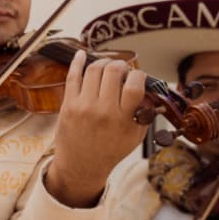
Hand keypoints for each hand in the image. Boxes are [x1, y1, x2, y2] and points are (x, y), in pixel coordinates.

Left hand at [45, 51, 146, 206]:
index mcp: (122, 119)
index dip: (139, 74)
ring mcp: (83, 106)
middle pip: (113, 72)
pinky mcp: (68, 105)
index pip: (134, 85)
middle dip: (121, 65)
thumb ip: (144, 113)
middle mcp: (102, 111)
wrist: (81, 165)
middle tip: (123, 69)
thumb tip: (150, 89)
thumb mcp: (135, 136)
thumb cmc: (110, 150)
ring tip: (109, 66)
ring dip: (104, 62)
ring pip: (94, 70)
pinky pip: (72, 76)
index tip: (139, 76)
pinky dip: (77, 62)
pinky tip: (82, 54)